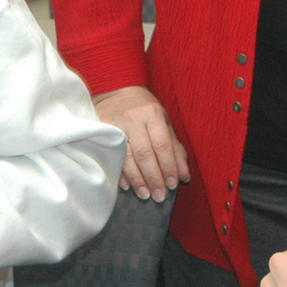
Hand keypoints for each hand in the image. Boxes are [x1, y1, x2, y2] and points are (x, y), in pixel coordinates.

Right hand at [92, 85, 189, 200]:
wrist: (116, 91)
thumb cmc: (144, 110)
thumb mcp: (164, 122)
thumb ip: (175, 148)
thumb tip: (184, 175)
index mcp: (153, 114)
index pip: (162, 145)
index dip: (168, 167)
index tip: (172, 185)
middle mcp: (134, 118)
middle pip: (145, 153)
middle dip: (154, 178)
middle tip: (159, 196)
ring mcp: (116, 124)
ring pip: (127, 157)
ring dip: (137, 179)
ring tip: (145, 194)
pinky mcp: (102, 130)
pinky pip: (112, 156)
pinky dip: (120, 173)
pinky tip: (127, 185)